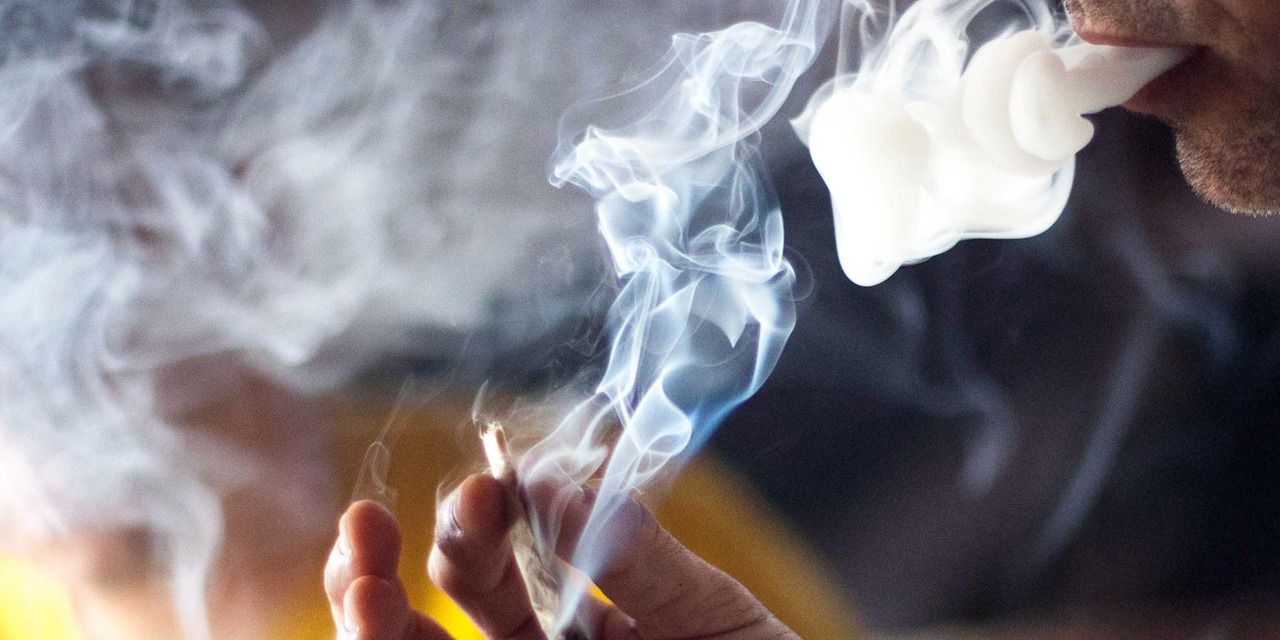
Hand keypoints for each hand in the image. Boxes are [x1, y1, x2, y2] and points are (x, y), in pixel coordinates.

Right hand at [324, 473, 797, 638]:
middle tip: (373, 524)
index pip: (503, 561)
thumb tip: (550, 482)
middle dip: (397, 562)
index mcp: (582, 620)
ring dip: (372, 622)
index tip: (489, 482)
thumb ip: (634, 555)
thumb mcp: (708, 616)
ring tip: (356, 585)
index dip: (481, 516)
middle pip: (442, 612)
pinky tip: (384, 627)